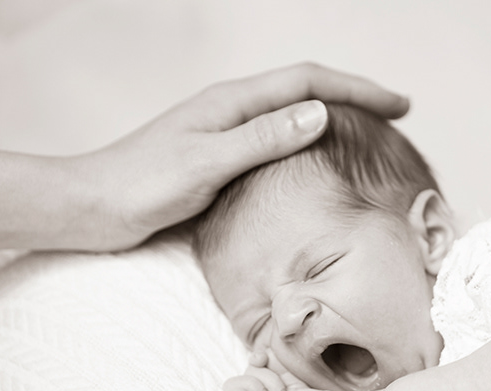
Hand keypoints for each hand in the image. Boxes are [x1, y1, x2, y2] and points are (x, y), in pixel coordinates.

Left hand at [74, 62, 409, 250]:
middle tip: (395, 114)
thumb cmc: (139, 187)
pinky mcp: (215, 158)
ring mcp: (223, 133)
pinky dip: (306, 143)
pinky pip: (273, 140)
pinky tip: (312, 163)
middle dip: (354, 96)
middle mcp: (230, 110)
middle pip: (305, 90)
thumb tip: (321, 113)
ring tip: (367, 132)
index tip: (400, 105)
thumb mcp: (206, 164)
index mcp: (232, 103)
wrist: (91, 208)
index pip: (309, 83)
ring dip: (333, 116)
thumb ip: (261, 139)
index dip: (359, 89)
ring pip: (291, 114)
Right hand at [219, 350, 321, 390]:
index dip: (257, 357)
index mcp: (267, 380)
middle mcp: (253, 390)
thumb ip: (281, 365)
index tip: (265, 360)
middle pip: (247, 371)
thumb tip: (267, 349)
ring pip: (232, 384)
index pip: (252, 361)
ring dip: (252, 386)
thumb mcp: (295, 382)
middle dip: (266, 378)